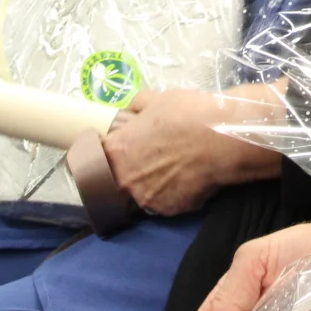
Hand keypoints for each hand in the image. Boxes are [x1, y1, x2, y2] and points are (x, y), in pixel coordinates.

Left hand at [101, 87, 279, 216]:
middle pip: (112, 184)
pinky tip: (187, 179)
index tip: (100, 155)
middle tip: (142, 162)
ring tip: (171, 170)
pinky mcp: (171, 210)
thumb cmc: (188, 113)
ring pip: (141, 195)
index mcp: (115, 151)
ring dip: (149, 186)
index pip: (87, 162)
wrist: (224, 138)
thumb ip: (136, 108)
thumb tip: (131, 112)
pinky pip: (165, 202)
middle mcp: (125, 180)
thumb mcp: (155, 99)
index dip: (92, 157)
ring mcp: (147, 198)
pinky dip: (173, 193)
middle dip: (123, 175)